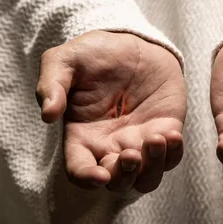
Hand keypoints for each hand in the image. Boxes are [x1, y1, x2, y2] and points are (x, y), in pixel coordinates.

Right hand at [36, 30, 186, 193]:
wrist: (132, 41)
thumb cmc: (93, 54)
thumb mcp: (65, 61)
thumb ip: (52, 85)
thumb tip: (48, 115)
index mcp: (82, 136)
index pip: (80, 170)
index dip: (87, 179)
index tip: (100, 176)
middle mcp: (110, 147)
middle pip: (117, 182)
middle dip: (124, 175)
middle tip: (131, 154)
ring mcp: (139, 143)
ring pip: (146, 179)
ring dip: (153, 168)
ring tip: (157, 139)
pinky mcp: (165, 131)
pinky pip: (172, 157)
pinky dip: (174, 153)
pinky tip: (172, 134)